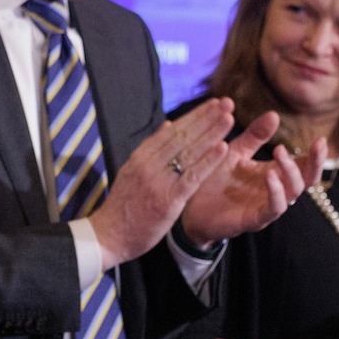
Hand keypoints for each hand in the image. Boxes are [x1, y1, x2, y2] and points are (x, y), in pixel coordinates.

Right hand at [87, 98, 235, 268]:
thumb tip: (167, 125)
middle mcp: (148, 164)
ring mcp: (158, 182)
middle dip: (206, 118)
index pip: (172, 130)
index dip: (195, 115)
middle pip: (182, 136)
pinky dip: (207, 162)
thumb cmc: (123, 207)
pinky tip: (222, 148)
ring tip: (229, 118)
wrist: (108, 236)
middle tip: (227, 103)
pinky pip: (191, 177)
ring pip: (189, 152)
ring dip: (211, 133)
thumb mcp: (131, 172)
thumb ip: (151, 149)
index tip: (213, 104)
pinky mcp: (168, 200)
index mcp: (140, 157)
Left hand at [177, 114, 327, 244]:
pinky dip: (275, 192)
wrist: (189, 205)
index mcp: (273, 174)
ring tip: (280, 152)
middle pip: (307, 180)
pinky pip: (273, 208)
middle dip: (315, 163)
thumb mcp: (235, 152)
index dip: (315, 155)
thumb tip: (274, 113)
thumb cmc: (213, 179)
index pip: (303, 166)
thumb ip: (255, 136)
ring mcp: (265, 206)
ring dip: (291, 171)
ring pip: (293, 193)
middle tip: (316, 144)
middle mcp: (274, 191)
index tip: (321, 139)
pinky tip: (269, 176)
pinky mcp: (253, 220)